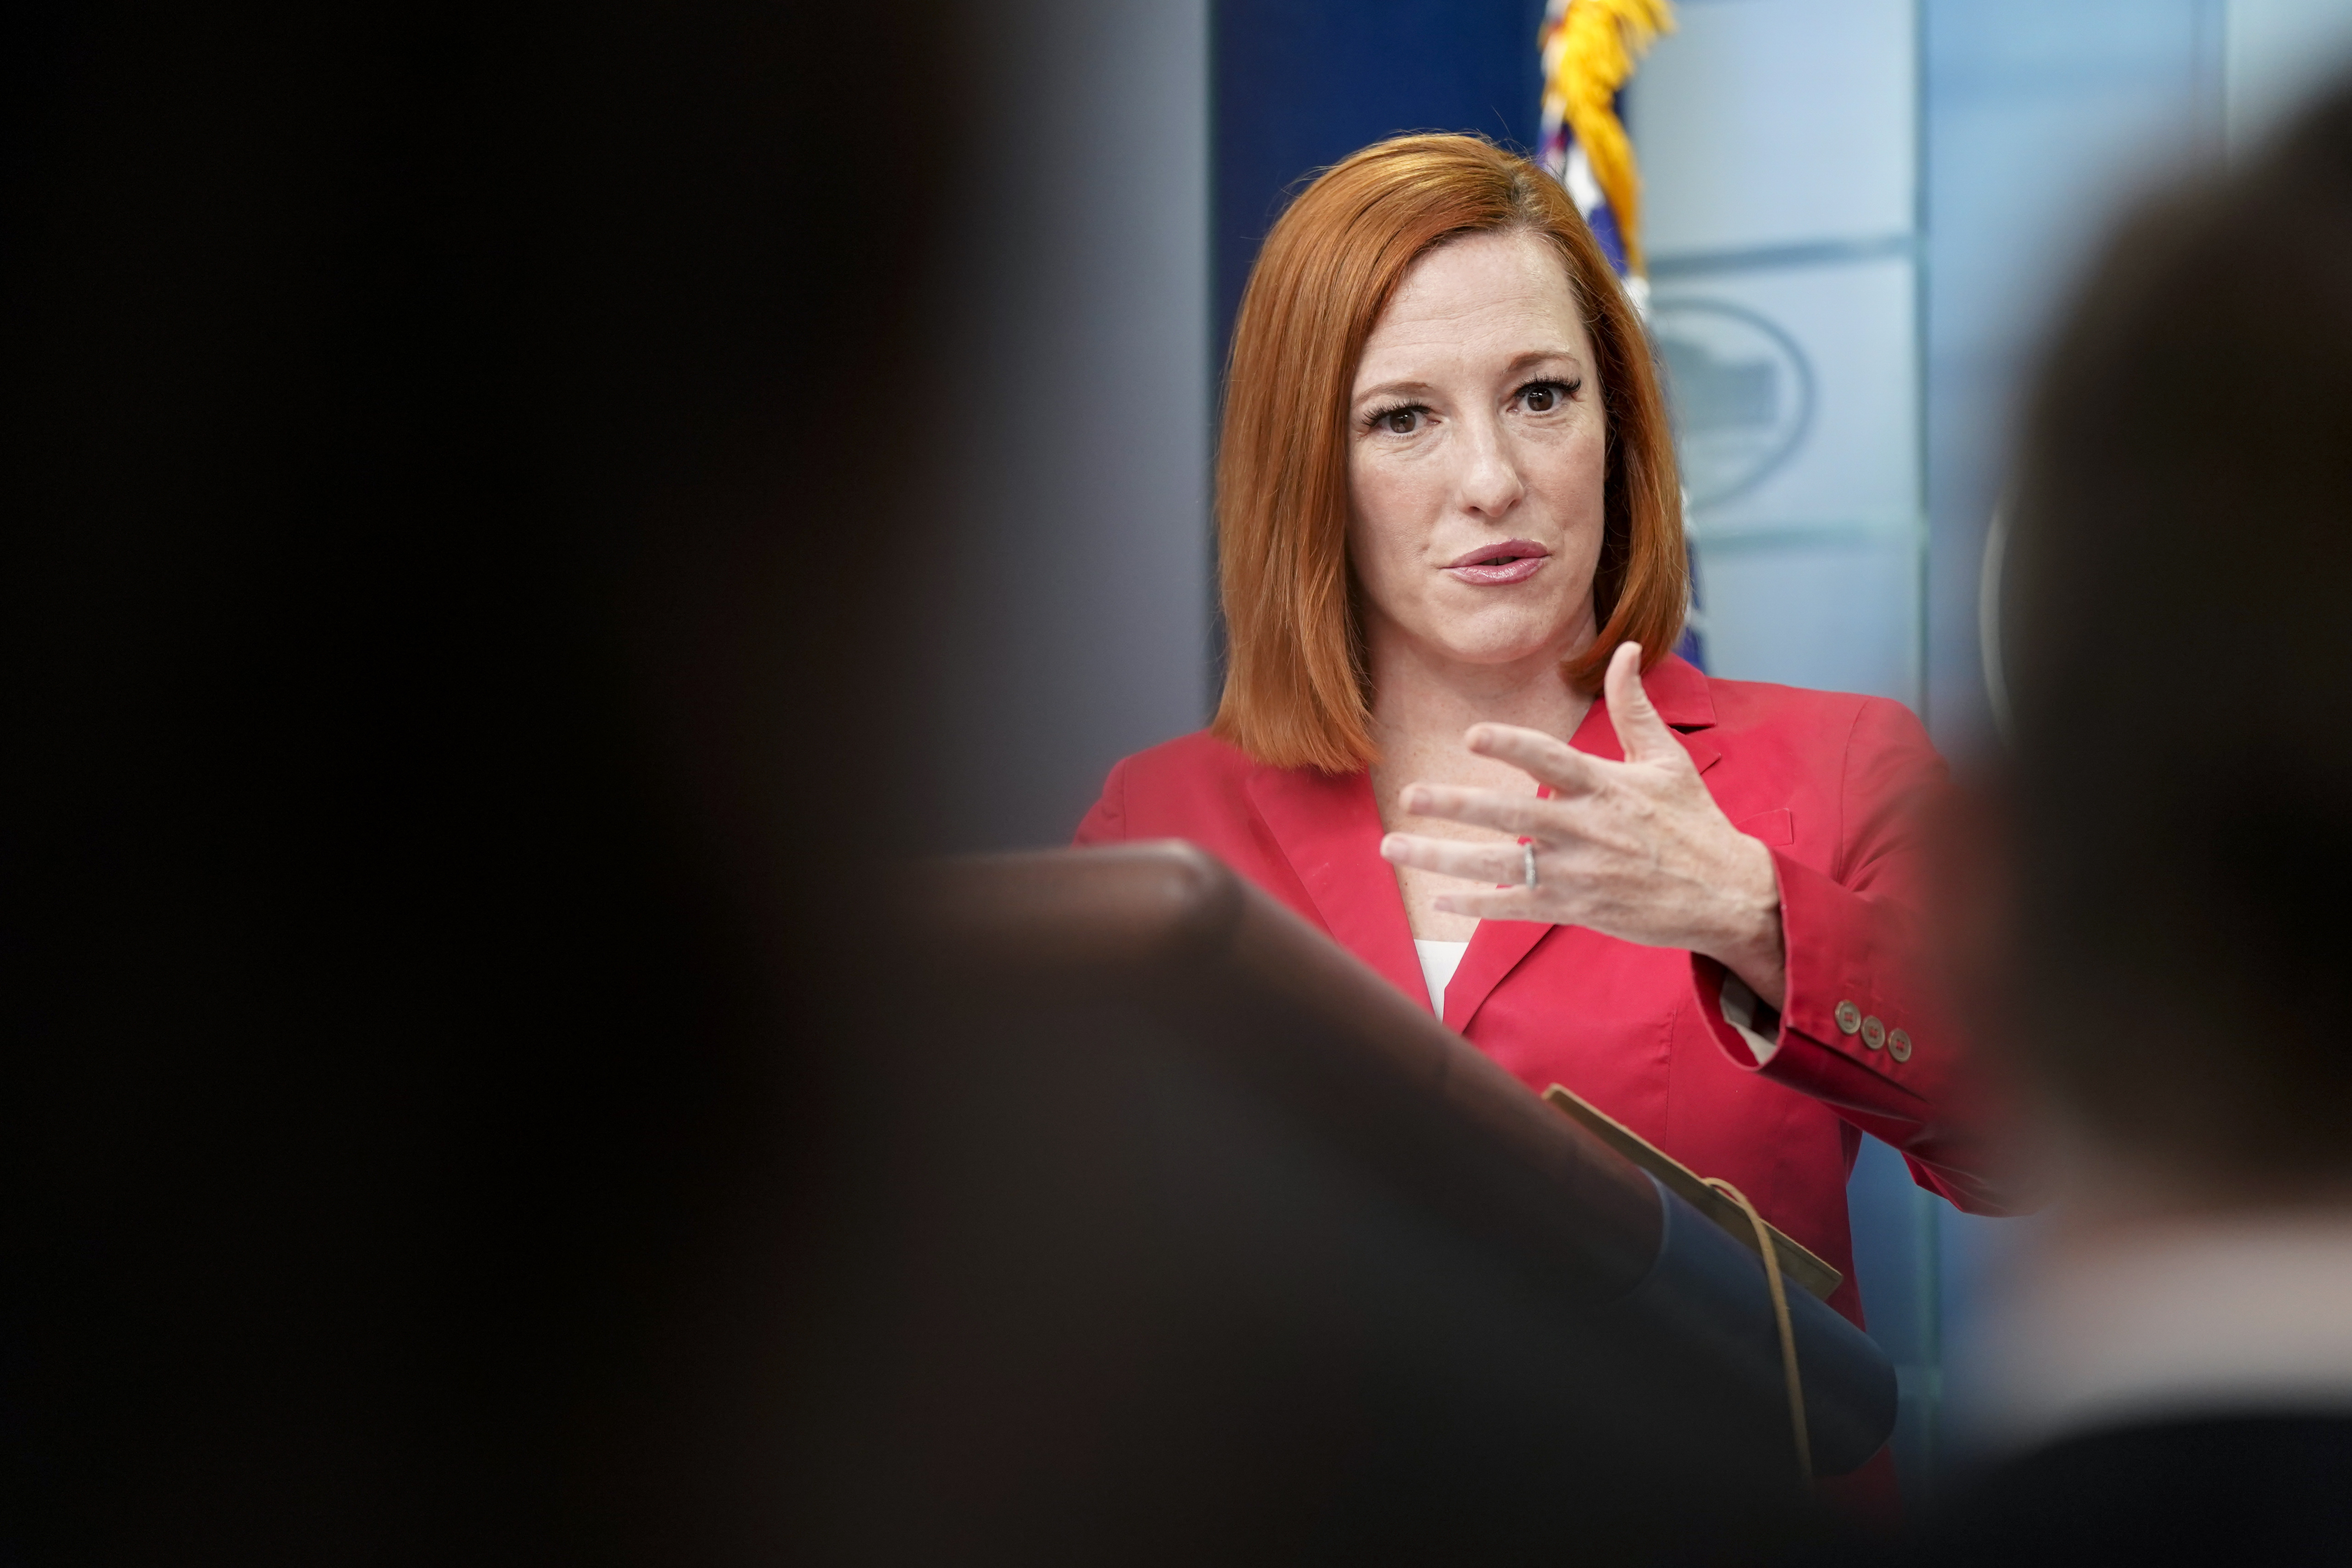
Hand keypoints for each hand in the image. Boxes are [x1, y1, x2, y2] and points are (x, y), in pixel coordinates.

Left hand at [1377, 641, 1787, 1008]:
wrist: (1726, 895)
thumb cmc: (1694, 823)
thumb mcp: (1668, 761)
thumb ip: (1635, 707)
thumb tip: (1627, 648)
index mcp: (1608, 786)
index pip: (1551, 759)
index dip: (1511, 746)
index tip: (1471, 736)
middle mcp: (1588, 828)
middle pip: (1512, 814)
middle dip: (1456, 805)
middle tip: (1410, 795)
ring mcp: (1579, 871)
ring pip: (1500, 863)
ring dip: (1443, 857)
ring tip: (1394, 846)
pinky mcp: (1577, 907)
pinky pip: (1517, 906)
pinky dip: (1476, 904)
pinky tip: (1438, 899)